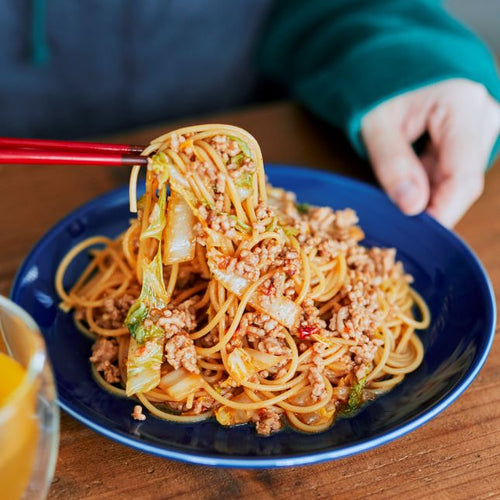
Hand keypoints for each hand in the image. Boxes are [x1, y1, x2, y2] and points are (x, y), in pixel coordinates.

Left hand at [361, 79, 499, 226]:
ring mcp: (481, 125)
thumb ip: (392, 163)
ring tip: (396, 187)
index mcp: (462, 105)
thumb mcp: (376, 123)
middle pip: (462, 182)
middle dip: (430, 205)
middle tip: (398, 219)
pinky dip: (427, 181)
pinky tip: (408, 178)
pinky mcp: (472, 134)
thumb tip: (412, 206)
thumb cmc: (382, 85)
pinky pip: (452, 170)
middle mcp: (483, 115)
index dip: (441, 213)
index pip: (461, 178)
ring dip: (426, 192)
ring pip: (457, 179)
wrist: (392, 61)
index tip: (417, 236)